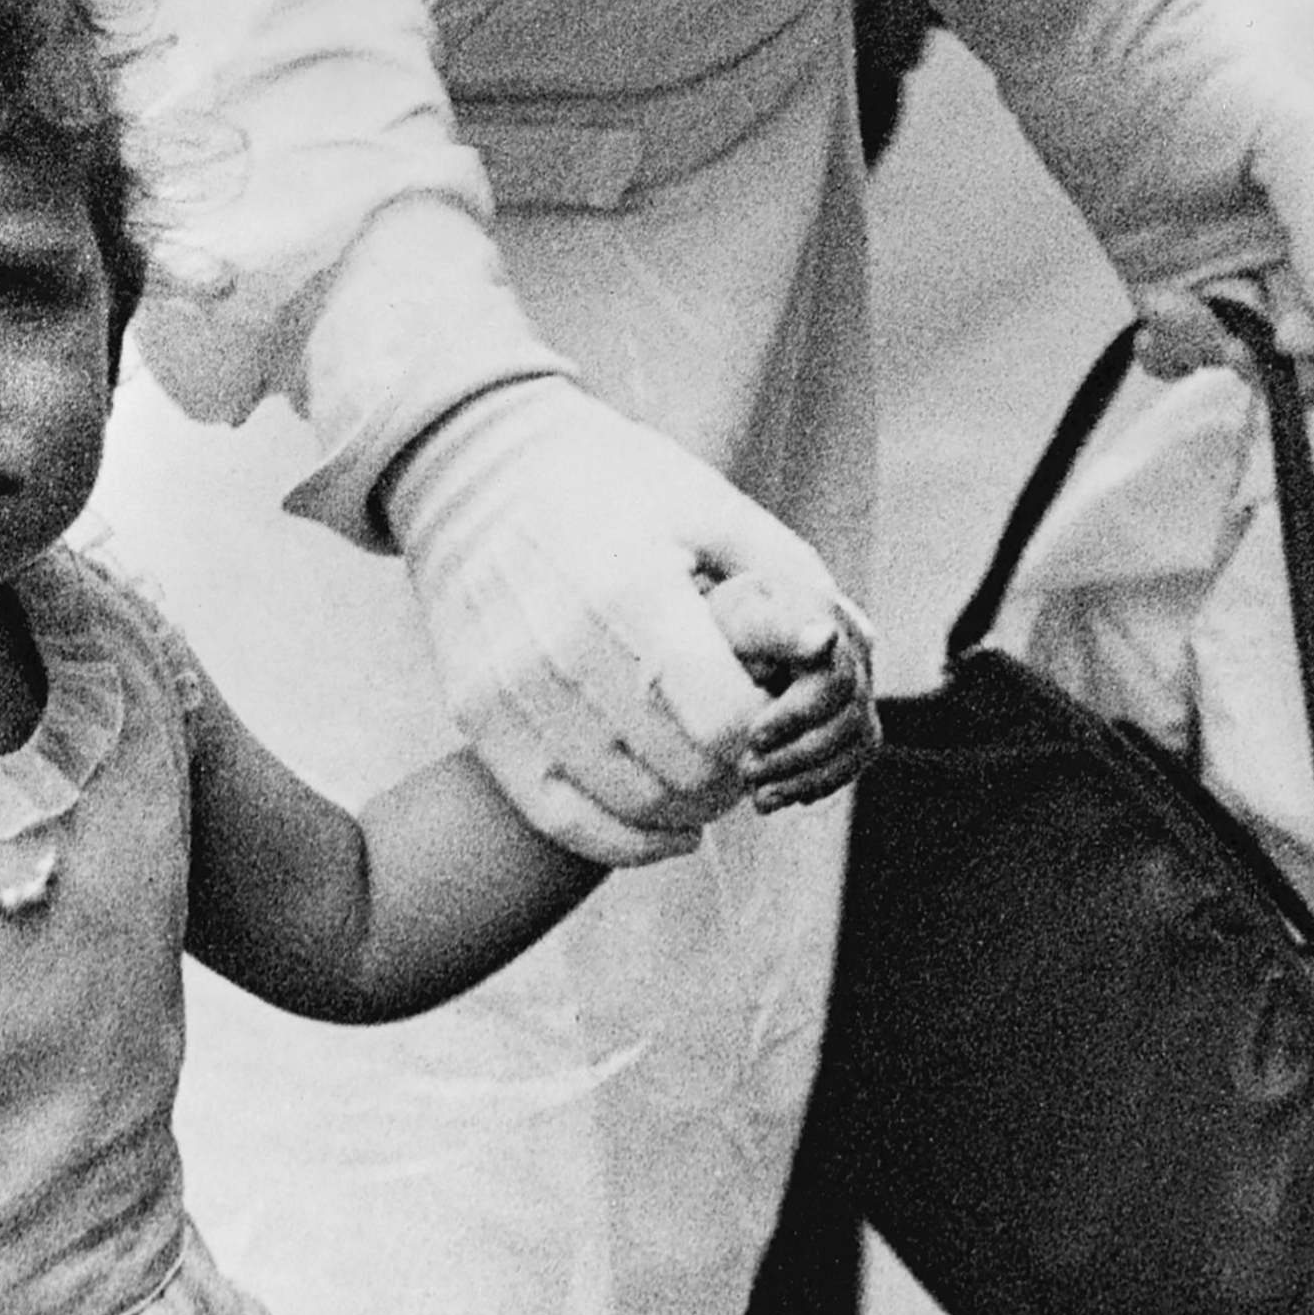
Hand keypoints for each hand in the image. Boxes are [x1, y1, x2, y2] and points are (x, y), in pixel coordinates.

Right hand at [381, 377, 846, 864]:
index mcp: (631, 591)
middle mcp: (564, 648)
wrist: (476, 474)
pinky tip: (671, 829)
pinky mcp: (478, 717)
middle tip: (749, 745)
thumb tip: (837, 646)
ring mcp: (512, 689)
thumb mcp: (708, 505)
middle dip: (736, 772)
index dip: (770, 732)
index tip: (775, 709)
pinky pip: (561, 818)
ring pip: (629, 803)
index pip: (727, 722)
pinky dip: (626, 840)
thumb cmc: (614, 488)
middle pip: (684, 773)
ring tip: (709, 772)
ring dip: (689, 808)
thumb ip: (784, 578)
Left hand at [700, 573, 878, 811]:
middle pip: (847, 720)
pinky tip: (781, 795)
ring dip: (806, 778)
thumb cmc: (733, 617)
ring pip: (856, 745)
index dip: (796, 715)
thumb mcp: (740, 616)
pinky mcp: (857, 718)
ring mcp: (861, 687)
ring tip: (760, 797)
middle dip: (795, 754)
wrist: (741, 624)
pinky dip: (819, 782)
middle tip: (746, 770)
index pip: (833, 680)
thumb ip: (777, 629)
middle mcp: (856, 654)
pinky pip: (854, 759)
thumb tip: (824, 639)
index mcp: (829, 621)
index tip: (755, 736)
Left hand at [1125, 68, 1313, 383]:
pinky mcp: (1164, 282)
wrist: (1101, 62)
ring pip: (1245, 351)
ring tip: (1177, 306)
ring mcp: (1227, 269)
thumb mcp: (1291, 138)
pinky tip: (1153, 318)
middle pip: (1312, 339)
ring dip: (1214, 349)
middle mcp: (1290, 250)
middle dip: (1279, 360)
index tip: (1291, 333)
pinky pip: (1184, 345)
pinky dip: (1172, 348)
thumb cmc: (1205, 84)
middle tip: (1236, 340)